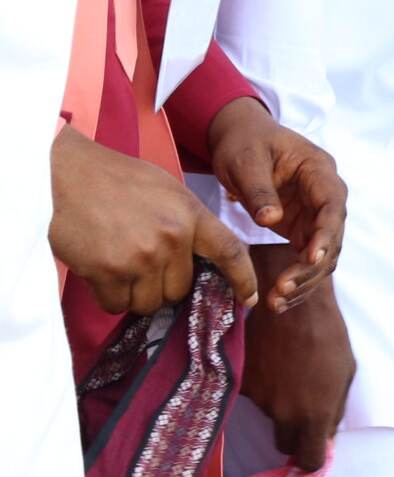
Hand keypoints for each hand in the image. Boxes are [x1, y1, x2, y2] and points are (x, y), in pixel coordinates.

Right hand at [50, 128, 254, 314]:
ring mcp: (141, 256)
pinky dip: (109, 297)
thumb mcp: (164, 189)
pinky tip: (99, 272)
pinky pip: (116, 304)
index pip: (230, 251)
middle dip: (163, 284)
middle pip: (180, 288)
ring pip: (150, 302)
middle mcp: (172, 237)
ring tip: (118, 265)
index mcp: (190, 213)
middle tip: (141, 264)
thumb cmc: (111, 177)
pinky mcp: (109, 271)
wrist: (62, 172)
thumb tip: (196, 256)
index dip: (242, 279)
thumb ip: (185, 221)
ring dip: (135, 293)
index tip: (248, 298)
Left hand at [202, 98, 344, 310]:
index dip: (326, 234)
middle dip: (311, 267)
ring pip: (323, 254)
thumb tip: (271, 221)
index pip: (333, 205)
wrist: (241, 137)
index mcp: (319, 170)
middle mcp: (325, 195)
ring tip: (277, 302)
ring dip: (305, 280)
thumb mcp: (245, 160)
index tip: (311, 258)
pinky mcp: (303, 228)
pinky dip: (296, 280)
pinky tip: (279, 300)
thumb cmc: (245, 142)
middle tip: (282, 290)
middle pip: (332, 236)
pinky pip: (307, 259)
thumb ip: (259, 190)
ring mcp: (315, 214)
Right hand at [240, 261, 353, 470]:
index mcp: (314, 416)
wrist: (292, 305)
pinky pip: (254, 394)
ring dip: (280, 403)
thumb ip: (334, 412)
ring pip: (269, 416)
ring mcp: (259, 400)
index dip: (313, 457)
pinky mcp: (241, 384)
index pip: (310, 460)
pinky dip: (263, 384)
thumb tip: (327, 441)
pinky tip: (273, 362)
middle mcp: (283, 414)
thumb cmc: (329, 337)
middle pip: (284, 444)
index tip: (315, 447)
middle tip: (304, 409)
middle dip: (294, 434)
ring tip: (291, 371)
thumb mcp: (345, 375)